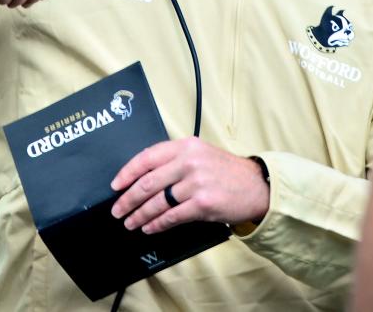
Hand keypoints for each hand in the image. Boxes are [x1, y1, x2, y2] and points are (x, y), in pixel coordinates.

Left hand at [110, 137, 268, 233]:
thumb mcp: (200, 154)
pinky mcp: (203, 204)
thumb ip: (174, 159)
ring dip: (139, 215)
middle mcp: (189, 161)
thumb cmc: (226, 171)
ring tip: (130, 222)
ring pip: (157, 202)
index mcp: (185, 145)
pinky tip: (149, 227)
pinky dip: (157, 224)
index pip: (147, 157)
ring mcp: (196, 183)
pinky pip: (172, 216)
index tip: (116, 185)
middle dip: (128, 199)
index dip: (127, 172)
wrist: (256, 186)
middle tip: (117, 210)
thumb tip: (142, 177)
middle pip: (148, 182)